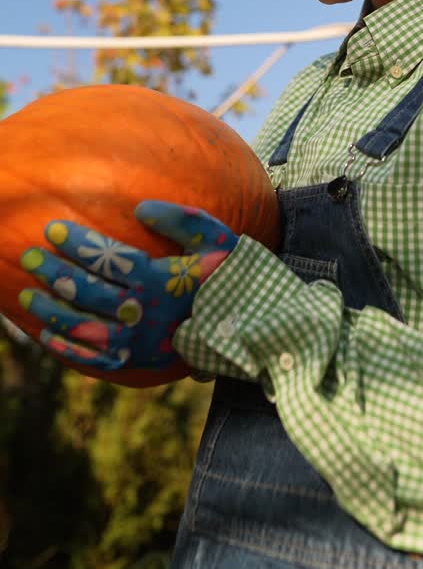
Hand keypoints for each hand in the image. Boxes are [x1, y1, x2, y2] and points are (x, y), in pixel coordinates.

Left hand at [18, 201, 237, 372]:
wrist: (249, 325)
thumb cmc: (229, 275)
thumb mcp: (217, 238)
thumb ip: (182, 218)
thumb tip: (139, 207)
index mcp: (159, 281)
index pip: (108, 260)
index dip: (77, 243)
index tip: (52, 228)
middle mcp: (142, 314)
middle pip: (86, 291)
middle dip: (54, 272)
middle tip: (29, 256)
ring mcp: (136, 342)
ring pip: (82, 326)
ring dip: (50, 310)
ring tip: (27, 294)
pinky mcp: (135, 362)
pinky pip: (92, 358)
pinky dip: (66, 347)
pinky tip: (46, 333)